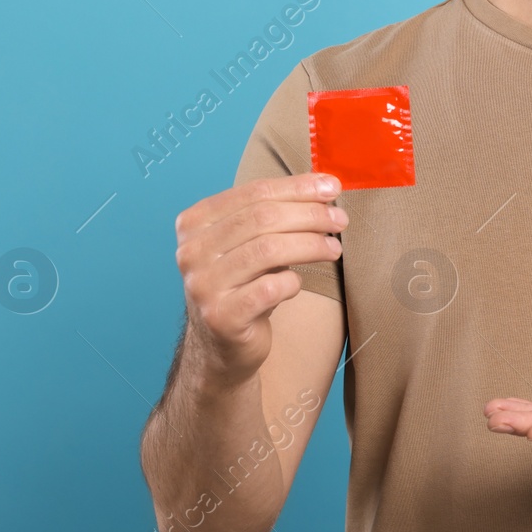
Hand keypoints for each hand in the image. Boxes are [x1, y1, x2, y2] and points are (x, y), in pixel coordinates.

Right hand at [172, 172, 347, 385]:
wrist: (223, 346)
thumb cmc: (245, 285)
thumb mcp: (252, 243)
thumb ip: (277, 213)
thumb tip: (326, 186)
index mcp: (194, 223)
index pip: (254, 192)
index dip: (298, 187)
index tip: (332, 187)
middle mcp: (191, 251)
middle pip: (263, 218)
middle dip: (310, 215)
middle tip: (340, 220)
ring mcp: (202, 285)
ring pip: (268, 250)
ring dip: (310, 245)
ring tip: (334, 248)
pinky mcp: (221, 317)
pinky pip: (270, 288)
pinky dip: (293, 282)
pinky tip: (298, 284)